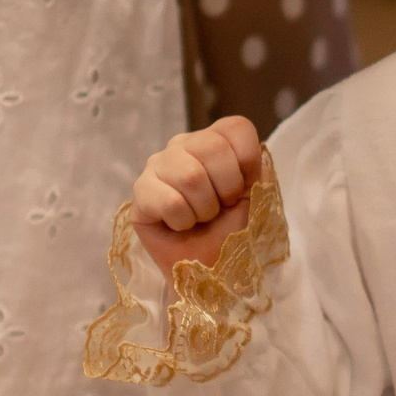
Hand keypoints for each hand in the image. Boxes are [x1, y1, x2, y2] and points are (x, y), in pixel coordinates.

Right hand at [133, 117, 264, 272]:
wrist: (208, 268)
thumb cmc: (230, 230)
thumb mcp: (254, 195)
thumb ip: (255, 168)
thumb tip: (249, 154)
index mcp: (214, 139)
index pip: (236, 127)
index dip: (248, 162)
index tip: (243, 188)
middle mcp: (183, 144)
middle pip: (212, 146)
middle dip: (226, 189)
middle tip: (220, 208)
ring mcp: (157, 164)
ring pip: (190, 176)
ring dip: (204, 209)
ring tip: (199, 218)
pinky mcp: (140, 191)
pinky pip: (170, 201)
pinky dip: (183, 222)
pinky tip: (179, 225)